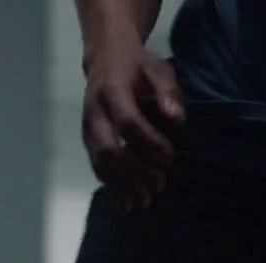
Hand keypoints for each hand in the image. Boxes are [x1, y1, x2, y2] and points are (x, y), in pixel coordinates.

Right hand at [82, 42, 185, 210]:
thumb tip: (178, 119)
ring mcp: (87, 126)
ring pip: (99, 162)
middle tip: (159, 184)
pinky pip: (95, 166)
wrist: (106, 58)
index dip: (149, 144)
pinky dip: (111, 186)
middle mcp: (95, 111)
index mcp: (113, 91)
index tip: (170, 157)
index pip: (128, 123)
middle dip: (134, 171)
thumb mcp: (158, 68)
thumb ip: (168, 91)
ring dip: (122, 185)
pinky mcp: (87, 138)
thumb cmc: (138, 65)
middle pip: (109, 148)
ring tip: (145, 201)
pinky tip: (127, 203)